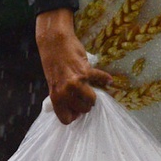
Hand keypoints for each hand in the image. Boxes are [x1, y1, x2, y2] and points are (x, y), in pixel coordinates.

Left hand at [35, 8, 112, 124]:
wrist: (54, 41)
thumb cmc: (52, 62)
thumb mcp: (53, 82)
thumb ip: (62, 95)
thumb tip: (76, 108)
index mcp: (55, 96)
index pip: (66, 119)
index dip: (73, 115)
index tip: (75, 109)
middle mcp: (65, 92)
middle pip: (83, 109)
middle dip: (85, 104)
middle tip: (82, 95)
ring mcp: (76, 82)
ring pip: (91, 100)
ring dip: (92, 95)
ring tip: (90, 88)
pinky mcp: (86, 71)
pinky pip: (100, 78)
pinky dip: (105, 78)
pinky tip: (108, 80)